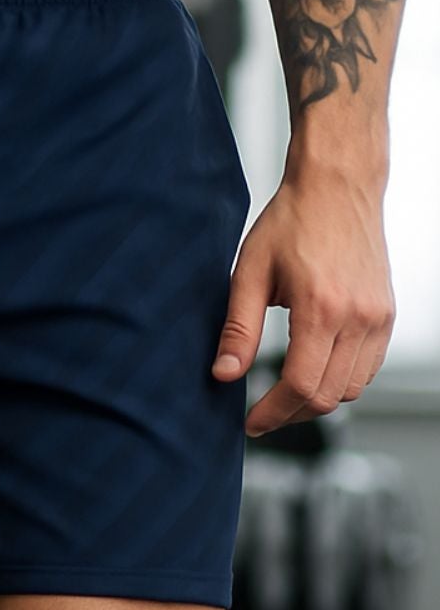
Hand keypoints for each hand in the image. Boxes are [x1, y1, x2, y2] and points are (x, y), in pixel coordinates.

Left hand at [210, 167, 395, 437]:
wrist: (338, 186)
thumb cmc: (292, 222)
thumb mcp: (250, 273)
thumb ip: (238, 329)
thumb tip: (223, 376)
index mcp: (322, 308)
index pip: (299, 385)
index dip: (271, 413)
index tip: (250, 423)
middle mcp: (359, 318)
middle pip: (327, 397)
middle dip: (291, 414)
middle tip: (262, 415)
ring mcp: (378, 318)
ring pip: (352, 389)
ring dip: (317, 401)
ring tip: (285, 397)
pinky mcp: (386, 315)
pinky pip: (368, 369)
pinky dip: (341, 381)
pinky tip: (314, 372)